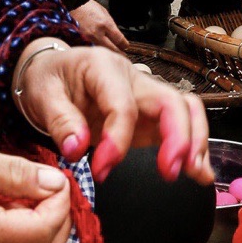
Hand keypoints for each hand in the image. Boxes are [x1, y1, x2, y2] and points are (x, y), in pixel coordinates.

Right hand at [0, 141, 71, 242]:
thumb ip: (14, 173)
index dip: (61, 205)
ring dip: (45, 226)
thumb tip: (56, 183)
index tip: (60, 179)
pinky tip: (15, 200)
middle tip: (56, 188)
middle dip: (62, 222)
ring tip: (33, 190)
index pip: (41, 233)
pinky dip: (25, 229)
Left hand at [13, 43, 212, 186]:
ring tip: (196, 174)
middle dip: (177, 137)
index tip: (101, 170)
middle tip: (168, 173)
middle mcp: (134, 78)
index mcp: (105, 68)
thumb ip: (60, 121)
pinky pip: (181, 124)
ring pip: (185, 109)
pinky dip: (193, 147)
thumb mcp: (42, 96)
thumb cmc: (48, 81)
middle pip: (170, 101)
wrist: (52, 73)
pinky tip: (199, 172)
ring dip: (194, 141)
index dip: (117, 140)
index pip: (124, 104)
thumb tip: (78, 148)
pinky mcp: (150, 115)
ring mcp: (147, 95)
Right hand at [71, 0, 125, 50]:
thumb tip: (117, 37)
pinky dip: (97, 51)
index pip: (119, 39)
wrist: (73, 6)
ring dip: (108, 53)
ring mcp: (87, 39)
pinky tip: (100, 52)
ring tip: (112, 54)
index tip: (125, 46)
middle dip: (119, 53)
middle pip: (112, 49)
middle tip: (122, 55)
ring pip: (102, 51)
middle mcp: (97, 33)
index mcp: (105, 24)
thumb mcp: (105, 13)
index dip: (124, 45)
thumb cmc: (88, 7)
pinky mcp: (80, 42)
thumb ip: (111, 26)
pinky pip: (92, 49)